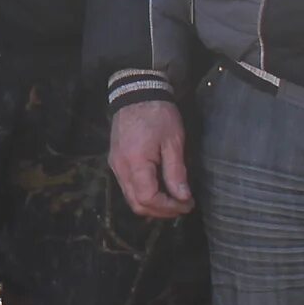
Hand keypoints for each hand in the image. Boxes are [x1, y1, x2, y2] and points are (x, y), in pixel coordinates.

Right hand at [109, 100, 192, 218]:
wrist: (136, 93)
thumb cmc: (158, 114)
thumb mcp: (173, 142)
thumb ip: (176, 172)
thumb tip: (183, 197)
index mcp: (135, 163)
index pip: (148, 199)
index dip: (168, 207)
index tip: (188, 204)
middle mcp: (120, 168)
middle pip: (137, 204)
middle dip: (161, 211)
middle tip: (182, 206)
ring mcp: (115, 166)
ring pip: (131, 198)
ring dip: (152, 204)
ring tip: (174, 200)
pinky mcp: (116, 161)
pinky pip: (128, 187)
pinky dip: (144, 194)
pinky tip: (160, 188)